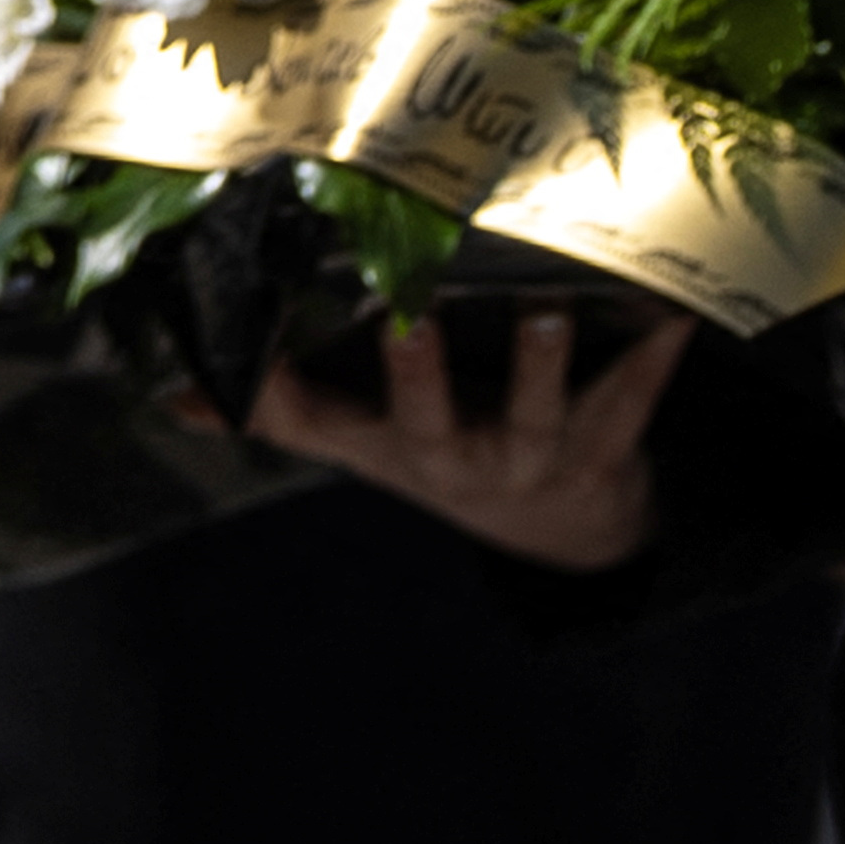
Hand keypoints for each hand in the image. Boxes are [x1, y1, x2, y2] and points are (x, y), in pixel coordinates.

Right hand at [243, 305, 682, 574]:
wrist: (562, 528)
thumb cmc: (446, 452)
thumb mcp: (360, 442)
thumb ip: (280, 411)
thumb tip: (169, 391)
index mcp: (388, 446)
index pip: (315, 421)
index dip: (275, 394)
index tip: (247, 347)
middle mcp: (452, 458)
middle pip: (425, 420)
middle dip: (412, 374)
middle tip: (404, 319)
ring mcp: (530, 459)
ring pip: (535, 415)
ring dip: (540, 366)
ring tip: (545, 315)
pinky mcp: (602, 450)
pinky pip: (629, 403)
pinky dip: (652, 360)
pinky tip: (675, 317)